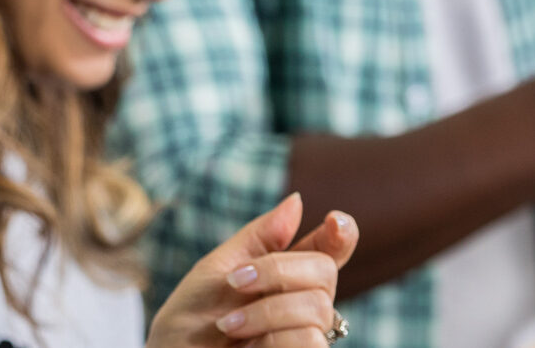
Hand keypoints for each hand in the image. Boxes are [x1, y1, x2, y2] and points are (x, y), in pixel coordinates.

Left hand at [148, 193, 357, 347]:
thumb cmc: (191, 319)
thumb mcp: (218, 268)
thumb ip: (260, 237)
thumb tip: (297, 201)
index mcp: (287, 276)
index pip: (328, 251)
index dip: (343, 233)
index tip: (334, 220)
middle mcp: (305, 305)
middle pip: (325, 271)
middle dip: (277, 271)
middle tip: (235, 283)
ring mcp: (307, 336)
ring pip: (318, 307)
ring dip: (265, 312)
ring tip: (229, 325)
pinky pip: (309, 339)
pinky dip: (270, 338)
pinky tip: (245, 345)